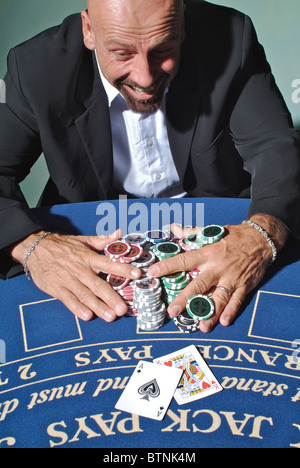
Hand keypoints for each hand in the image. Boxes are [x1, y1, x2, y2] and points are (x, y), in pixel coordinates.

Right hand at [11, 230, 140, 321]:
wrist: (35, 248)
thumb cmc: (62, 245)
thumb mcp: (82, 239)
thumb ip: (102, 240)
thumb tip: (119, 233)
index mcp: (88, 257)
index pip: (109, 263)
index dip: (123, 269)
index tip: (137, 275)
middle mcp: (80, 270)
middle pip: (98, 285)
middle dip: (111, 297)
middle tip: (123, 309)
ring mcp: (68, 280)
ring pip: (85, 295)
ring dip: (98, 306)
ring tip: (110, 316)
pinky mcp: (57, 289)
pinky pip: (69, 300)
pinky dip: (77, 308)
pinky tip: (87, 316)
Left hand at [148, 218, 286, 332]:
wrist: (261, 239)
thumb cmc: (234, 236)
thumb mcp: (212, 232)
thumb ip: (191, 232)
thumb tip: (173, 227)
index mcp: (208, 253)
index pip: (184, 260)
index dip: (168, 266)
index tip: (153, 272)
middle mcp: (218, 267)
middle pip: (199, 285)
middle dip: (185, 298)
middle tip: (173, 311)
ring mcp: (231, 278)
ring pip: (219, 297)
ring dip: (210, 312)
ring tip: (202, 326)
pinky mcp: (244, 286)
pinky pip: (237, 300)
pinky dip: (231, 311)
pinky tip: (224, 321)